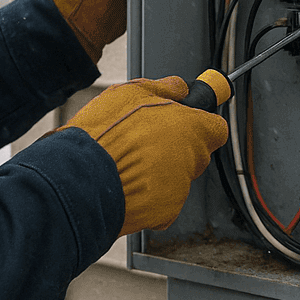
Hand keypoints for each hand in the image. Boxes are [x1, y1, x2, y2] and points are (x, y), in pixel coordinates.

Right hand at [60, 77, 227, 235]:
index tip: (191, 120)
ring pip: (177, 177)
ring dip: (160, 170)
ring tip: (130, 162)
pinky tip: (126, 183)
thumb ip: (162, 87)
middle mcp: (191, 160)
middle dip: (177, 147)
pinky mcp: (165, 213)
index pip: (216, 128)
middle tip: (148, 140)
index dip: (200, 123)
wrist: (83, 180)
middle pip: (196, 153)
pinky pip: (162, 201)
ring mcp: (179, 189)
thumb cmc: (104, 137)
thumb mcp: (128, 93)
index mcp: (191, 128)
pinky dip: (148, 194)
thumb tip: (177, 87)